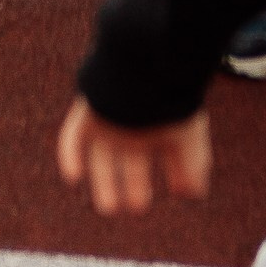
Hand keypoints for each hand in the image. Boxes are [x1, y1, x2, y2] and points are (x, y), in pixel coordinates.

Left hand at [56, 97, 212, 216]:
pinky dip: (70, 156)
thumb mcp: (187, 131)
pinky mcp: (87, 111)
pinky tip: (73, 178)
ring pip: (102, 159)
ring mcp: (109, 120)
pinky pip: (73, 137)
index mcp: (160, 126)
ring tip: (110, 208)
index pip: (168, 157)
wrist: (145, 59)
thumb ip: (193, 164)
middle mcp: (134, 126)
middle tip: (138, 207)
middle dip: (135, 188)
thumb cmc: (169, 94)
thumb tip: (195, 193)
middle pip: (131, 165)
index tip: (178, 190)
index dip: (175, 175)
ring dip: (104, 184)